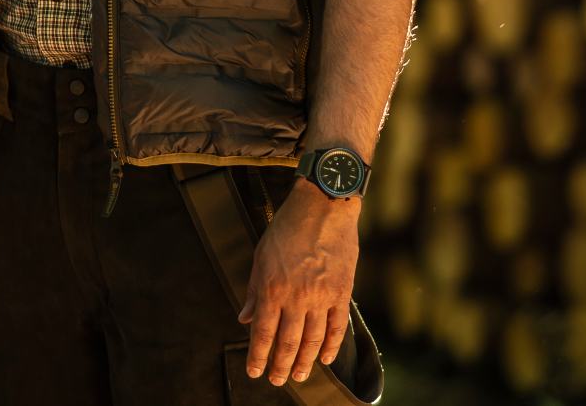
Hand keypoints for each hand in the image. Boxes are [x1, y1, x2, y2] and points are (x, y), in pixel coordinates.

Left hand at [237, 179, 359, 385]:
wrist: (323, 206)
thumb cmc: (287, 226)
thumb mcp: (261, 254)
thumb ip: (255, 290)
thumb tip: (244, 318)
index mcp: (272, 288)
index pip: (263, 334)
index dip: (258, 357)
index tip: (254, 372)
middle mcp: (296, 297)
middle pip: (287, 343)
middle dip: (280, 366)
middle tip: (278, 381)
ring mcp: (321, 297)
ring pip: (312, 341)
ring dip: (304, 362)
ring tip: (298, 374)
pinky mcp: (341, 292)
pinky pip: (337, 328)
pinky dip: (331, 347)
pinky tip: (325, 359)